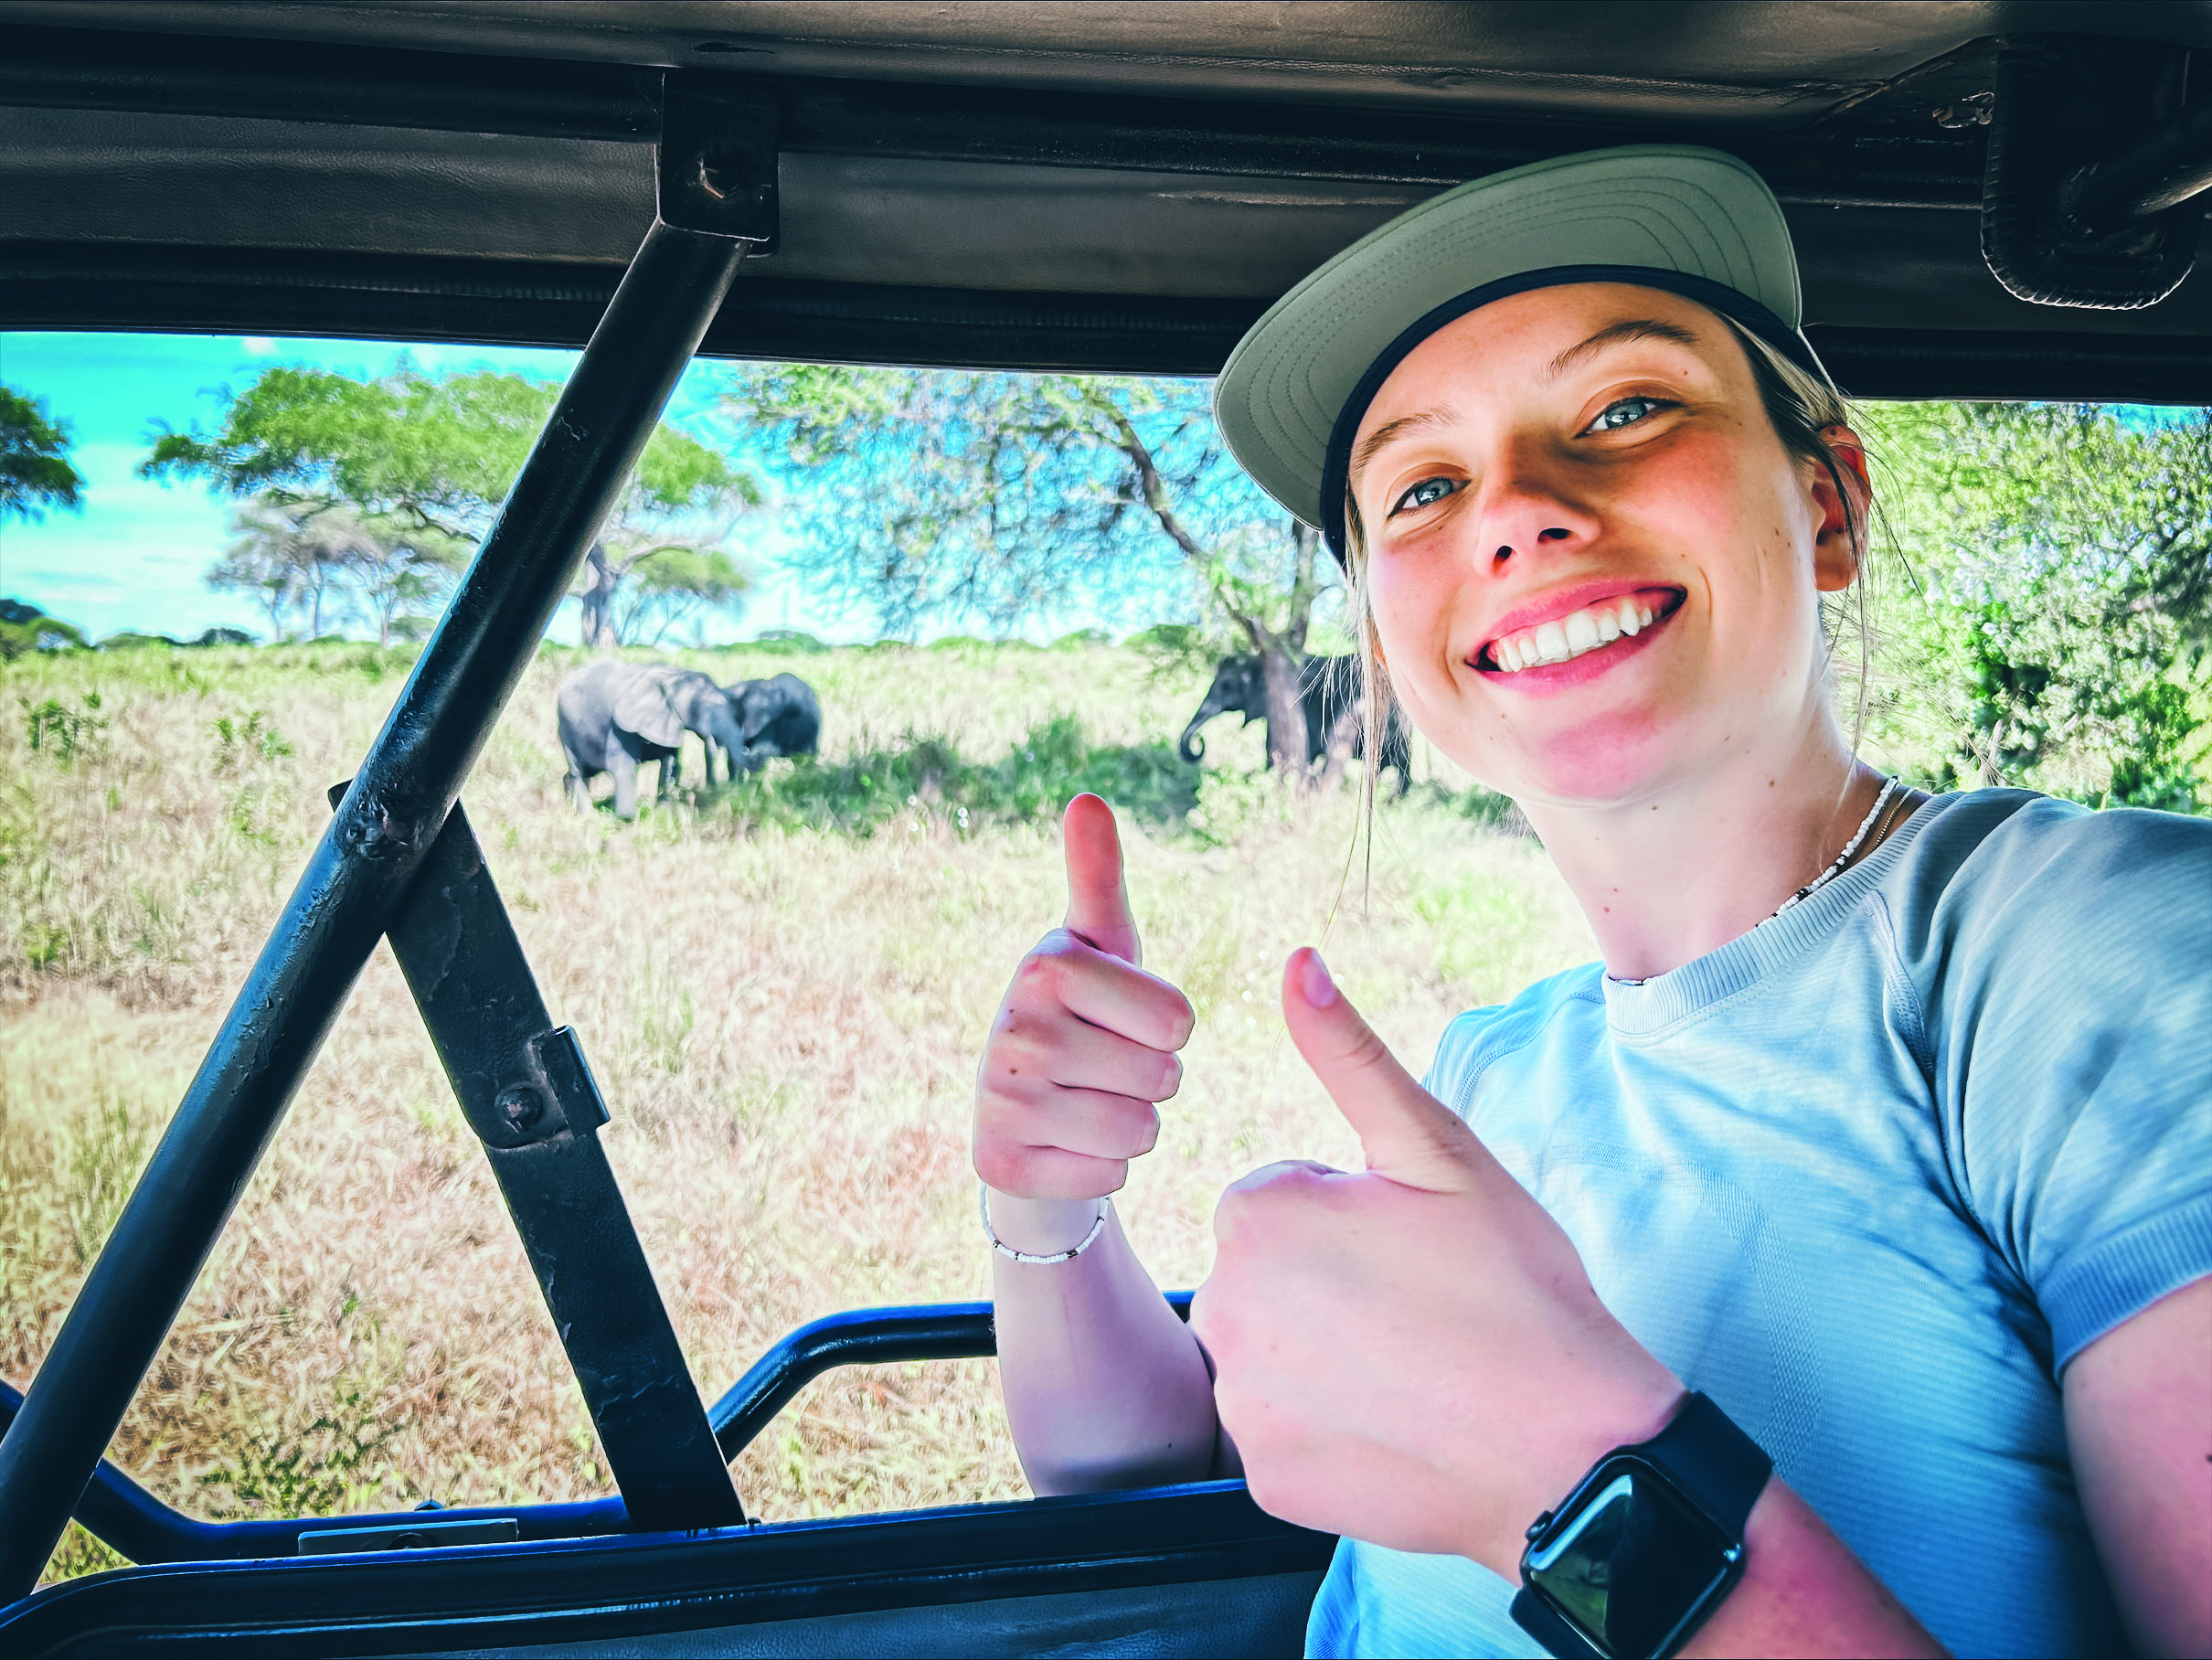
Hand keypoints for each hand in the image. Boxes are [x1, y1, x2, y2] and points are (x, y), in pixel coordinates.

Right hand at [973, 795, 1195, 1242]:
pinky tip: (1063, 1142)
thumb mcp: (1098, 943)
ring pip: (1139, 1133)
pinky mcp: (1002, 1165)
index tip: (1122, 1017)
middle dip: (1152, 1079)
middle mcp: (1014, 1030)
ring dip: (1131, 1125)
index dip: (1167, 1027)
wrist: (1016, 1104)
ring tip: (1085, 1101)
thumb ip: (1099, 875)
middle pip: (1165, 1079)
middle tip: (1103, 1064)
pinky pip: (1108, 1178)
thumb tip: (1086, 798)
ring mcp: (1002, 1101)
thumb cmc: (1081, 1008)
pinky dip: (1099, 1167)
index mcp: (1046, 965)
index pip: (1179, 1020)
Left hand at [1189, 946, 1681, 1577]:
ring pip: (1273, 1354)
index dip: (1356, 1219)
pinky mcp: (1266, 1481)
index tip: (1417, 1251)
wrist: (1571, 1453)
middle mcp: (1221, 1308)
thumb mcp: (1438, 1151)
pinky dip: (1332, 1431)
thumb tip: (1296, 963)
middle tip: (1422, 1310)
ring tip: (1418, 1368)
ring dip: (1326, 1356)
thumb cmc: (1515, 1287)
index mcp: (1255, 1216)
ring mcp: (1242, 1402)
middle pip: (1268, 1277)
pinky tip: (1399, 1426)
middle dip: (1329, 1283)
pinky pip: (1286, 1434)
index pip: (1283, 1201)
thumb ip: (1351, 1055)